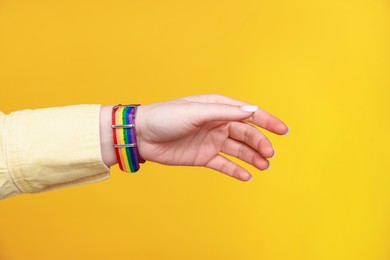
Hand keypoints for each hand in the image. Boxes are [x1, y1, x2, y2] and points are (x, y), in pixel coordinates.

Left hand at [134, 94, 288, 180]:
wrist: (142, 135)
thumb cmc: (166, 117)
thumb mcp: (197, 112)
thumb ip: (225, 112)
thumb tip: (252, 111)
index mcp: (218, 108)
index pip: (248, 114)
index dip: (267, 121)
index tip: (283, 131)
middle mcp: (217, 124)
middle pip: (246, 134)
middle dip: (260, 143)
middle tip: (269, 155)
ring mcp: (211, 141)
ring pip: (238, 150)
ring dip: (252, 158)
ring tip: (264, 166)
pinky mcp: (203, 157)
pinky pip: (224, 164)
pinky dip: (236, 170)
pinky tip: (247, 176)